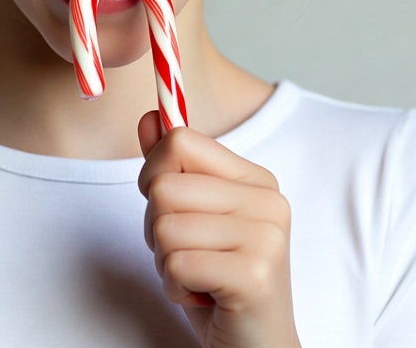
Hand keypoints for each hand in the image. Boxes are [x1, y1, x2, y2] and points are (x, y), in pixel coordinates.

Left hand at [137, 112, 300, 347]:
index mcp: (255, 178)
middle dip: (156, 228)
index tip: (170, 208)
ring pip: (164, 226)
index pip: (179, 141)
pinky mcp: (254, 274)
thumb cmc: (218, 283)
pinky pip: (175, 264)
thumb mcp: (191, 218)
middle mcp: (267, 200)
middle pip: (163, 186)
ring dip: (165, 262)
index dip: (154, 174)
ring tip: (198, 277)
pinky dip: (175, 288)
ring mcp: (265, 236)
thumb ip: (170, 167)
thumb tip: (149, 117)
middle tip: (189, 255)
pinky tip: (204, 298)